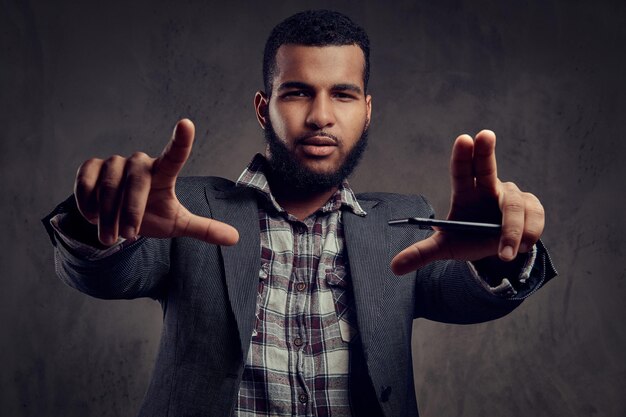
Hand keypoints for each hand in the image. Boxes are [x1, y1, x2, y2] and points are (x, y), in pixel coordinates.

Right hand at [74, 119, 238, 245]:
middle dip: (130, 213)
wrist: (117, 219)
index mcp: (163, 173)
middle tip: (128, 236)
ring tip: (109, 236)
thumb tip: (235, 238)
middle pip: (135, 184)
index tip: (187, 124)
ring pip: (109, 187)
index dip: (180, 140)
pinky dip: (87, 203)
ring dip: (108, 216)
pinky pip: (86, 183)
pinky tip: (92, 216)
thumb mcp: (177, 224)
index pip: (175, 155)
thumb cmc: (152, 215)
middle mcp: (140, 163)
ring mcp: (114, 163)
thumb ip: (204, 229)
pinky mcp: (91, 167)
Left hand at [391, 130, 543, 274]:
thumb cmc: (468, 238)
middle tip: (485, 134)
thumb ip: (422, 253)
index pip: (461, 170)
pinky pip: (534, 218)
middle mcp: (489, 187)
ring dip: (511, 230)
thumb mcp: (445, 247)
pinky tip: (520, 248)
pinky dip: (528, 234)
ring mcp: (512, 195)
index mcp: (465, 192)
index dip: (462, 155)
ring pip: (514, 206)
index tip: (464, 139)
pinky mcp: (532, 207)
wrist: (495, 250)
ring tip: (504, 254)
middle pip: (487, 166)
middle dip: (485, 151)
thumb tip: (394, 267)